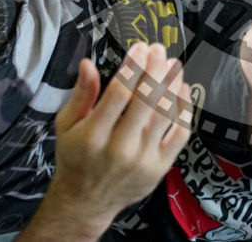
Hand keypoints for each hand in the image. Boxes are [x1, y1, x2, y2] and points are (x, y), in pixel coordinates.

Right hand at [20, 43, 192, 239]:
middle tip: (159, 50)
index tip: (140, 48)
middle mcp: (120, 148)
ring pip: (165, 113)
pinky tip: (183, 90)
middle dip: (156, 69)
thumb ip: (81, 94)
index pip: (119, 92)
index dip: (133, 66)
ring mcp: (143, 159)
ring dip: (172, 84)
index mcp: (93, 135)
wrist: (86, 202)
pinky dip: (184, 109)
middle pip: (146, 100)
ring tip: (173, 64)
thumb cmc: (76, 157)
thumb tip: (87, 64)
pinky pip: (180, 133)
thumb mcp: (67, 124)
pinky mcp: (160, 167)